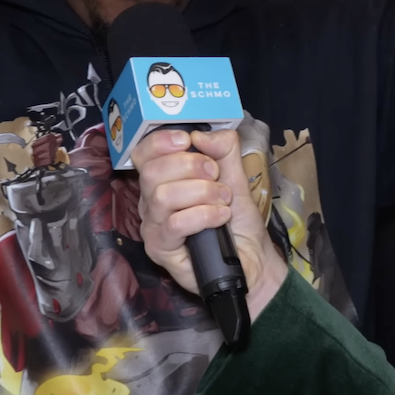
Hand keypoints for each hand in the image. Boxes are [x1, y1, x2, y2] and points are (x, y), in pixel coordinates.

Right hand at [133, 129, 287, 319]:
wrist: (251, 259)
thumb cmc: (237, 218)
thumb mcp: (236, 176)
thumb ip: (223, 149)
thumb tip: (201, 135)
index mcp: (162, 178)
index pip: (143, 153)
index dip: (161, 142)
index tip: (188, 140)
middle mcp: (150, 200)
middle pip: (151, 171)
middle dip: (189, 166)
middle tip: (215, 174)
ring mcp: (152, 225)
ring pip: (162, 196)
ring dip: (201, 192)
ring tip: (223, 199)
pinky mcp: (160, 249)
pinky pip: (175, 224)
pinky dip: (203, 215)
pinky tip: (220, 217)